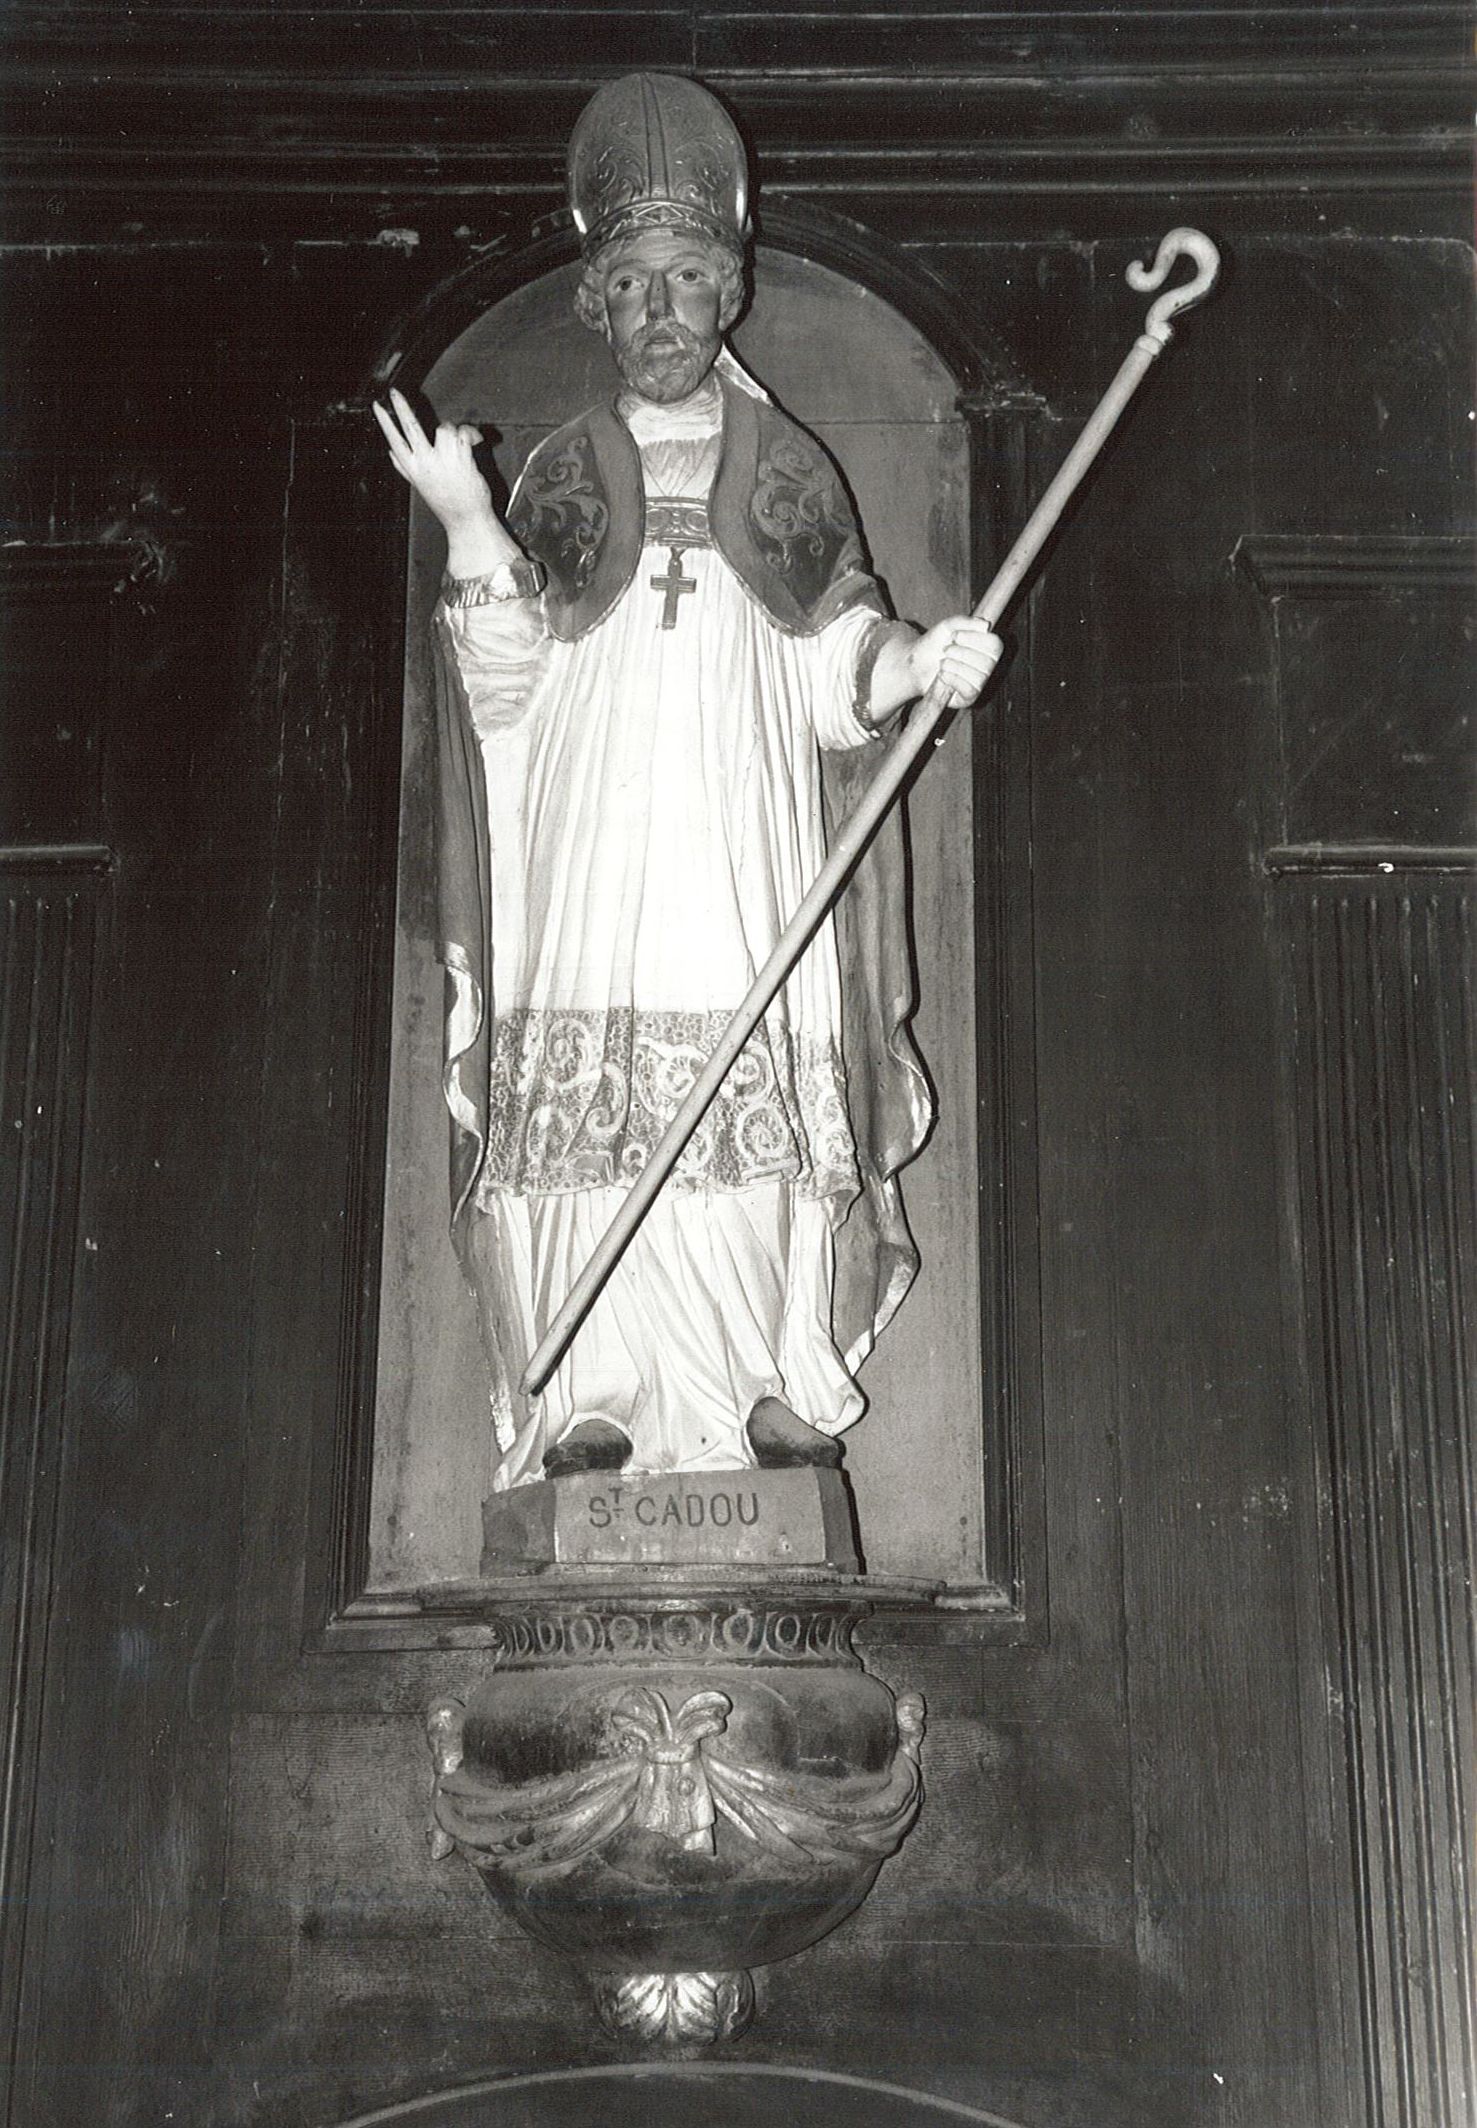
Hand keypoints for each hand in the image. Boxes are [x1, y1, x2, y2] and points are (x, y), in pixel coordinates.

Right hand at [373, 388, 498, 534]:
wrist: (467, 519)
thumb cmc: (447, 503)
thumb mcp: (420, 486)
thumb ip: (404, 468)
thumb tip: (390, 453)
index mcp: (413, 469)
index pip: (394, 440)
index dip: (384, 421)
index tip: (377, 406)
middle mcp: (425, 463)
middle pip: (410, 427)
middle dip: (400, 406)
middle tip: (394, 393)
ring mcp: (443, 459)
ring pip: (444, 427)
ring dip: (455, 432)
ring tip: (460, 447)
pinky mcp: (461, 457)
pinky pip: (464, 432)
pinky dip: (472, 435)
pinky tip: (474, 445)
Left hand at [909, 616, 1003, 708]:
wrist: (916, 664)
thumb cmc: (934, 645)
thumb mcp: (948, 626)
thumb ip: (965, 621)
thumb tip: (986, 625)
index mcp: (986, 648)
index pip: (995, 644)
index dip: (975, 639)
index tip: (955, 636)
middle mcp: (987, 667)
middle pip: (987, 661)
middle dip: (961, 652)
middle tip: (945, 651)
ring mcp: (979, 683)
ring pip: (977, 676)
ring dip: (954, 666)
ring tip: (942, 663)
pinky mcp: (969, 697)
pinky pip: (970, 689)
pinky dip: (953, 679)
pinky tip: (942, 675)